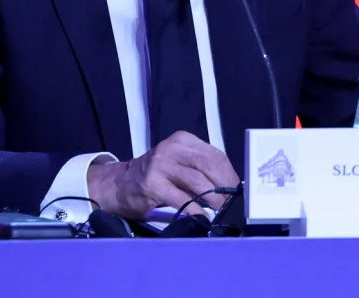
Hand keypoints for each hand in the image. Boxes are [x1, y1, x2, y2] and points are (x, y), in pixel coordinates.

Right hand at [86, 131, 240, 218]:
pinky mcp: (152, 183)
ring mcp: (161, 164)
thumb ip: (200, 170)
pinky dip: (195, 210)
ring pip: (197, 181)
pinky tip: (203, 219)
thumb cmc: (155, 176)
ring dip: (214, 199)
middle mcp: (171, 148)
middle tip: (234, 203)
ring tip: (223, 211)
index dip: (230, 174)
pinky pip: (181, 198)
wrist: (119, 184)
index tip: (239, 190)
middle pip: (209, 165)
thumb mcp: (178, 164)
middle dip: (226, 186)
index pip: (215, 155)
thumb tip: (230, 188)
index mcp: (183, 140)